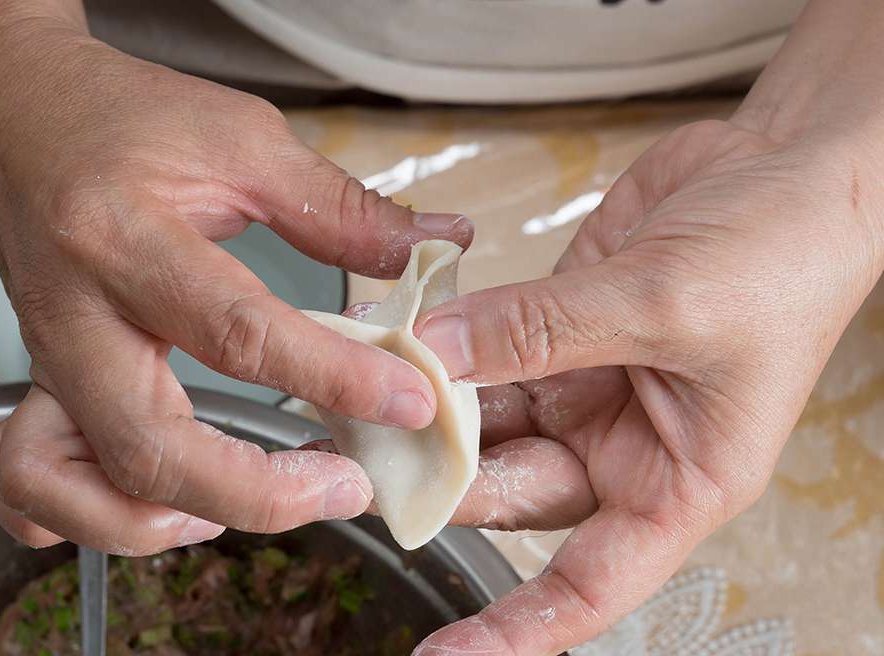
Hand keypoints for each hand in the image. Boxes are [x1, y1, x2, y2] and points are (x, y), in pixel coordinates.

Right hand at [0, 31, 471, 552]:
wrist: (13, 109)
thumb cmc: (123, 118)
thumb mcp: (241, 141)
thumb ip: (339, 207)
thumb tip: (434, 246)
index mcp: (126, 238)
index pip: (238, 332)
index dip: (334, 378)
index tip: (411, 401)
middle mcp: (76, 316)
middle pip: (148, 449)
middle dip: (259, 493)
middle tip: (344, 486)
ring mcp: (47, 362)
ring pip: (70, 488)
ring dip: (169, 523)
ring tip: (258, 497)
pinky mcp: (38, 383)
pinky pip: (26, 485)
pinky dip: (92, 518)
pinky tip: (169, 505)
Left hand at [409, 118, 881, 653]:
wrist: (785, 168)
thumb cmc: (783, 256)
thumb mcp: (667, 302)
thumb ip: (544, 330)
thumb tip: (438, 353)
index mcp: (677, 479)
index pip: (588, 583)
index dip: (518, 628)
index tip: (444, 654)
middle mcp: (622, 444)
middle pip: (511, 491)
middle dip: (441, 480)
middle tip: (366, 458)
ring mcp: (582, 386)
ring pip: (485, 423)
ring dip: (426, 411)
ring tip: (361, 399)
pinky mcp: (554, 331)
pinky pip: (483, 352)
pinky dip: (441, 346)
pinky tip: (399, 332)